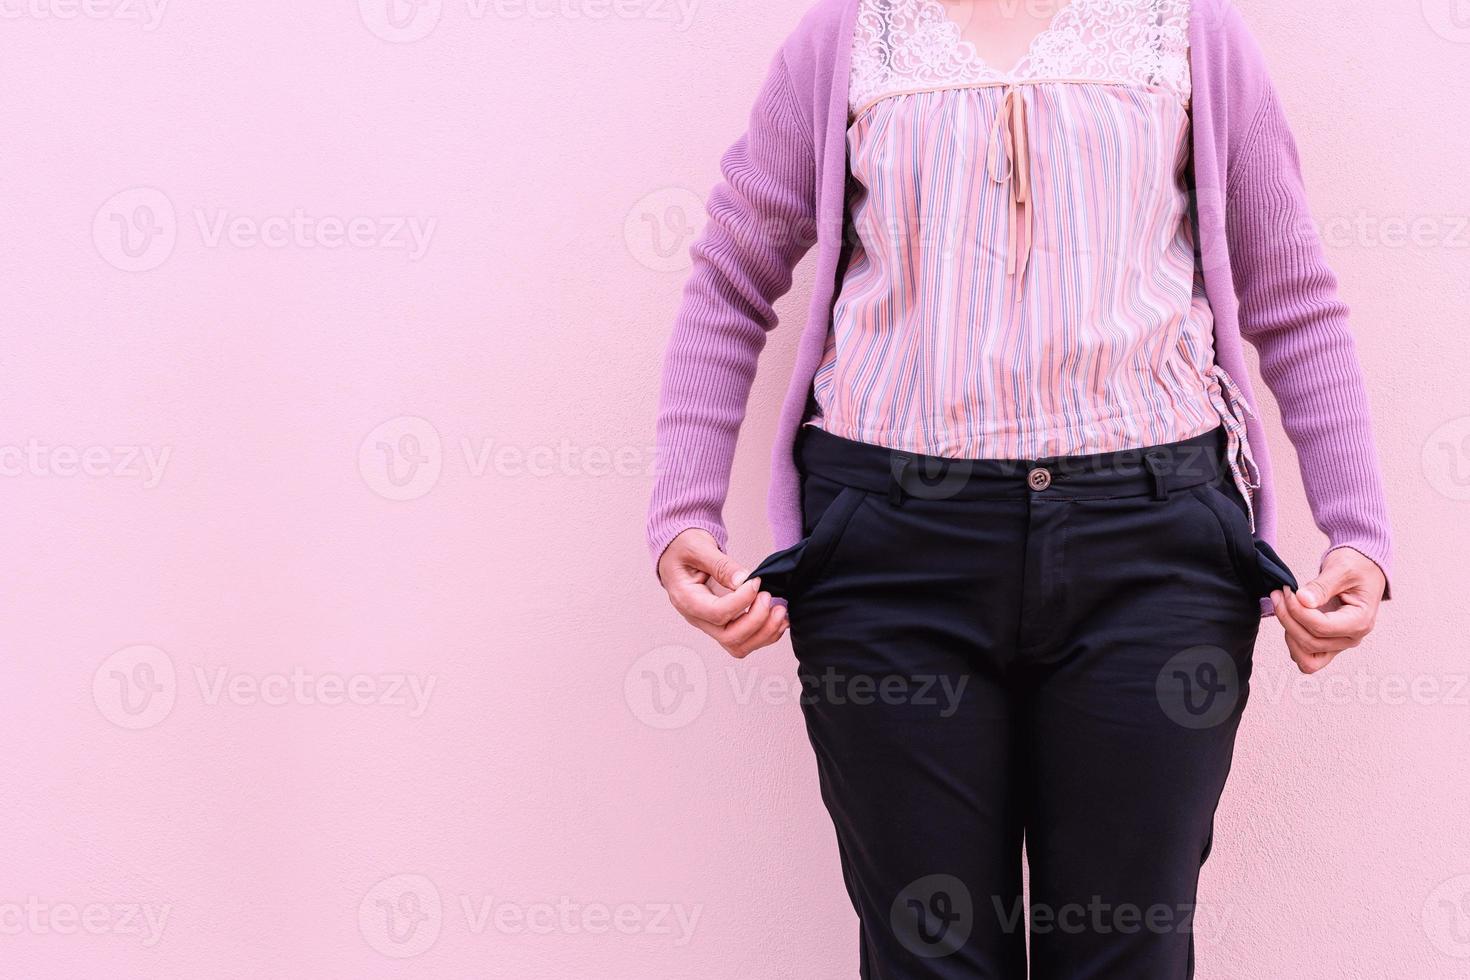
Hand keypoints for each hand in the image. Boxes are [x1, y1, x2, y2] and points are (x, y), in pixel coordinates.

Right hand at [657, 528, 787, 657]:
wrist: (678, 552)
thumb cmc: (683, 548)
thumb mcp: (698, 547)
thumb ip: (721, 564)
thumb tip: (743, 580)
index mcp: (686, 599)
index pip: (716, 612)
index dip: (742, 601)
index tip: (756, 583)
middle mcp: (697, 618)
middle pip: (730, 637)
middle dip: (756, 620)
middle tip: (768, 596)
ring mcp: (710, 624)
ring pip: (739, 645)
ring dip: (765, 632)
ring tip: (780, 610)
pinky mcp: (724, 624)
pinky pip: (745, 640)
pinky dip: (766, 633)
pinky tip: (778, 617)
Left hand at [1270, 547, 1385, 673]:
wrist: (1363, 567)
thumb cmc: (1357, 567)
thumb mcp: (1341, 569)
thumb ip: (1322, 586)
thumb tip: (1303, 600)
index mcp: (1360, 621)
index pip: (1321, 627)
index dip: (1297, 611)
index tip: (1287, 591)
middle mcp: (1351, 638)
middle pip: (1310, 643)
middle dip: (1288, 619)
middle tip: (1279, 594)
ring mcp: (1339, 643)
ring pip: (1306, 656)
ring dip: (1288, 632)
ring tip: (1281, 605)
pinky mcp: (1328, 643)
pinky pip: (1306, 657)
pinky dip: (1293, 642)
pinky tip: (1288, 618)